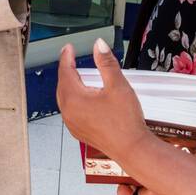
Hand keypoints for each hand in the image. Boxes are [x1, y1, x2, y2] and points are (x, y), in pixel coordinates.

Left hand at [55, 38, 150, 163]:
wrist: (132, 149)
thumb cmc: (126, 122)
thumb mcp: (118, 86)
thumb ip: (106, 63)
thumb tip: (99, 45)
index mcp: (74, 99)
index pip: (65, 71)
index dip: (66, 57)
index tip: (68, 48)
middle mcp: (69, 112)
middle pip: (62, 85)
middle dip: (67, 70)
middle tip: (71, 59)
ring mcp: (72, 124)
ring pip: (65, 99)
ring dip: (69, 85)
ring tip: (78, 76)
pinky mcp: (78, 131)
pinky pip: (70, 111)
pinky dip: (74, 100)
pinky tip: (84, 98)